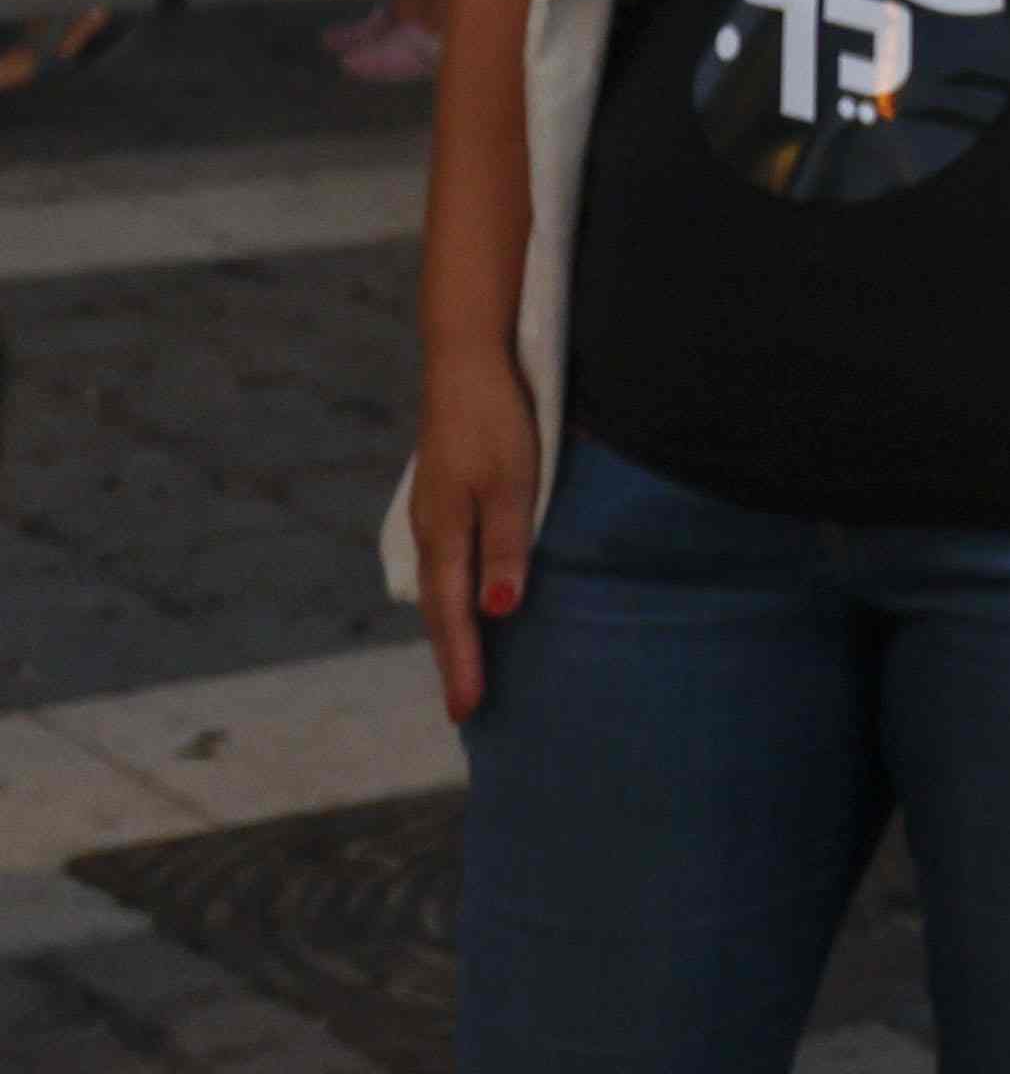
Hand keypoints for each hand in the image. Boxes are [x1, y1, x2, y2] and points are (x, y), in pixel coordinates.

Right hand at [409, 342, 542, 721]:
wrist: (468, 363)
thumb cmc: (497, 422)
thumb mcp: (513, 484)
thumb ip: (508, 546)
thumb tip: (497, 610)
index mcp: (445, 536)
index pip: (454, 617)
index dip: (462, 664)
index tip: (467, 710)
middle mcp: (432, 533)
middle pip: (441, 611)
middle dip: (454, 659)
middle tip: (465, 707)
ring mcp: (436, 515)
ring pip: (443, 588)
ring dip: (453, 630)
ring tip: (466, 669)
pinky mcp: (448, 499)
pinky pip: (449, 563)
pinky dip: (456, 595)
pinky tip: (469, 601)